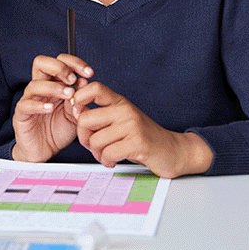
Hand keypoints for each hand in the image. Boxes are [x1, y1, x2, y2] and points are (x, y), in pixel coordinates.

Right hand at [11, 54, 92, 162]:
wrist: (45, 151)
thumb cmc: (58, 130)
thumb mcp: (75, 113)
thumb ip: (79, 98)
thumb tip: (84, 80)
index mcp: (53, 83)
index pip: (58, 61)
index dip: (73, 62)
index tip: (89, 73)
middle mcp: (39, 88)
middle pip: (41, 63)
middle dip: (59, 67)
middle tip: (73, 79)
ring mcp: (29, 100)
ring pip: (34, 84)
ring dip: (54, 87)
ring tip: (69, 95)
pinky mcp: (21, 115)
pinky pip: (26, 105)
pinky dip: (39, 105)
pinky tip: (51, 108)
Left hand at [72, 81, 213, 177]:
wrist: (173, 150)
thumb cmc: (144, 137)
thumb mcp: (123, 120)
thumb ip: (103, 116)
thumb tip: (75, 112)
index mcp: (120, 102)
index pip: (94, 88)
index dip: (79, 98)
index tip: (77, 114)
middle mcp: (125, 110)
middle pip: (85, 119)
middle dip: (83, 137)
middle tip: (92, 146)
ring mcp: (132, 126)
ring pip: (95, 140)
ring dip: (96, 154)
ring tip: (106, 156)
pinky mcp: (137, 143)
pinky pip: (108, 153)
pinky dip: (107, 161)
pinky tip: (113, 161)